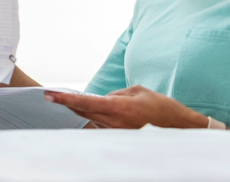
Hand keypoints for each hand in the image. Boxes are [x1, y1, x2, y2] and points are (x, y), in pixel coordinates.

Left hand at [45, 85, 208, 128]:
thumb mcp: (138, 92)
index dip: (65, 98)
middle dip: (66, 104)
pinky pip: (102, 125)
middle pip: (83, 112)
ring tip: (70, 102)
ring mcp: (116, 132)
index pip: (84, 102)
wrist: (179, 129)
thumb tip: (104, 98)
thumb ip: (117, 94)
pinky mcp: (120, 137)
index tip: (50, 95)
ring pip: (91, 119)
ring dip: (81, 111)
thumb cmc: (162, 108)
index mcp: (118, 107)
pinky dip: (95, 117)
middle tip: (50, 97)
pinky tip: (92, 112)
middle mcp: (114, 122)